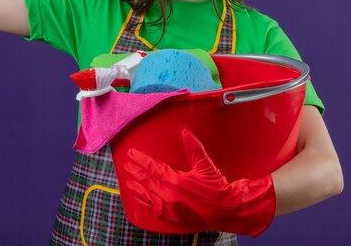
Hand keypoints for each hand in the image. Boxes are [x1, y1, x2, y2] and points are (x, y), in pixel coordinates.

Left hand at [123, 129, 275, 235]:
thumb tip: (185, 132)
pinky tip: (139, 199)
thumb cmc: (216, 187)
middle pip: (147, 181)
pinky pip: (153, 209)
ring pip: (147, 195)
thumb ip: (193, 148)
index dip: (141, 160)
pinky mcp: (172, 216)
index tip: (131, 154)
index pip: (153, 167)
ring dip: (136, 187)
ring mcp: (169, 207)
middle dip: (135, 172)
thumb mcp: (205, 165)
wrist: (225, 210)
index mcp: (175, 180)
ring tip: (128, 182)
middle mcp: (168, 194)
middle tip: (126, 165)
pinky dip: (144, 203)